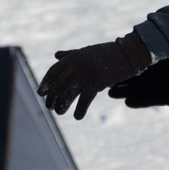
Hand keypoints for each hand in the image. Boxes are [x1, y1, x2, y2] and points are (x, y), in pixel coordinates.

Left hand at [37, 33, 152, 119]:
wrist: (128, 53)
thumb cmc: (106, 53)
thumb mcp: (86, 52)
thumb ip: (70, 55)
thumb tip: (55, 55)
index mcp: (73, 57)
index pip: (54, 71)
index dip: (46, 83)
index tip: (40, 93)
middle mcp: (77, 64)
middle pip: (59, 83)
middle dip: (52, 96)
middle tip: (49, 107)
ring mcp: (87, 73)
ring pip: (69, 92)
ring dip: (62, 104)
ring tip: (59, 112)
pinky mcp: (98, 81)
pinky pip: (85, 98)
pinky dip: (80, 109)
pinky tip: (77, 117)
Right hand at [107, 57, 168, 108]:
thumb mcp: (160, 58)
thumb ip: (146, 52)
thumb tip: (132, 43)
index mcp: (142, 65)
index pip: (125, 66)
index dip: (116, 66)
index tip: (107, 66)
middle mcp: (141, 77)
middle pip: (122, 79)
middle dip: (113, 80)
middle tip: (105, 80)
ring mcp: (144, 89)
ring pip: (125, 91)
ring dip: (118, 92)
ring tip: (111, 92)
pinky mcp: (149, 100)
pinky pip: (136, 103)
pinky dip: (132, 102)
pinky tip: (128, 101)